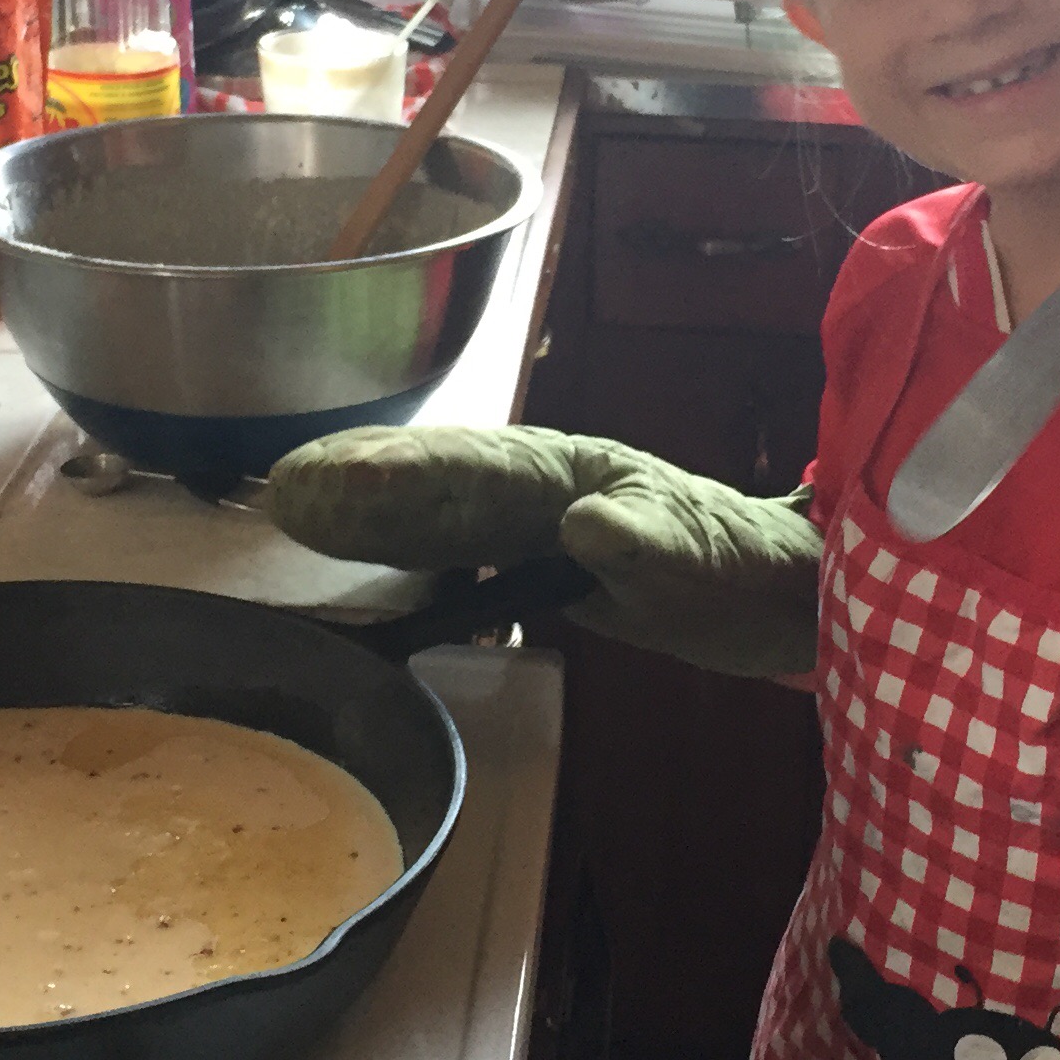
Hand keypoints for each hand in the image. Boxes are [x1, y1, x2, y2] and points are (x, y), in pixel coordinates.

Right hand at [266, 425, 819, 676]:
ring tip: (294, 506)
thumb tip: (587, 526)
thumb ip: (647, 541)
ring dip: (368, 509)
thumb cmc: (742, 566)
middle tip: (282, 484)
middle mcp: (543, 488)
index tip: (340, 478)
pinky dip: (402, 548)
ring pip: (437, 509)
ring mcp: (534, 521)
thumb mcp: (703, 558)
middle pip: (438, 479)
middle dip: (361, 479)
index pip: (478, 470)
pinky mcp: (535, 560)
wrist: (777, 590)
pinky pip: (455, 548)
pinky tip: (358, 555)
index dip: (405, 472)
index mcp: (576, 474)